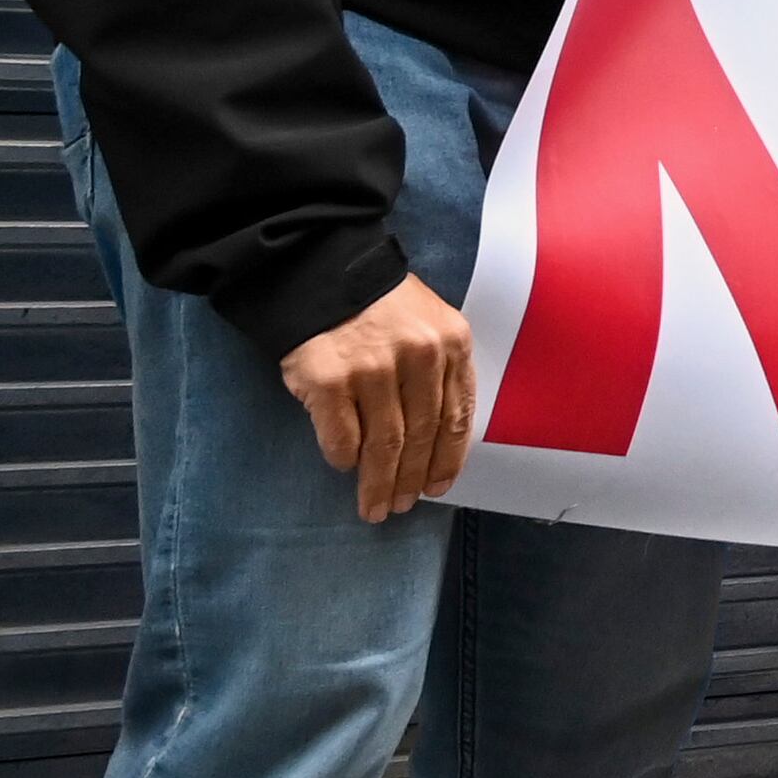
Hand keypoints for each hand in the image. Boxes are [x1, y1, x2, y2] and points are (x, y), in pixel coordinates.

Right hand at [281, 273, 473, 519]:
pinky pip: (341, 438)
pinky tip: (345, 467)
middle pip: (422, 437)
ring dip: (379, 483)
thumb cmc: (378, 304)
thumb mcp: (429, 325)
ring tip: (375, 507)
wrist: (320, 270)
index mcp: (451, 344)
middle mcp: (418, 358)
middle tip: (401, 506)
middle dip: (411, 480)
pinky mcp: (328, 381)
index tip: (439, 486)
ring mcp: (372, 370)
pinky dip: (344, 459)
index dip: (449, 458)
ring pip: (384, 445)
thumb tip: (439, 441)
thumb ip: (440, 371)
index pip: (457, 416)